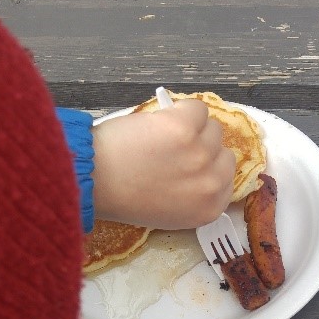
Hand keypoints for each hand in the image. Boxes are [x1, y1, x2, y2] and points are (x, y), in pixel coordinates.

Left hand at [90, 99, 235, 229]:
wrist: (91, 179)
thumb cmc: (122, 198)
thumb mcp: (168, 212)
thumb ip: (193, 195)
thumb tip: (201, 167)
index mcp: (209, 208)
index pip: (227, 179)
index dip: (208, 167)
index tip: (189, 163)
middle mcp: (211, 183)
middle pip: (223, 151)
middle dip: (202, 148)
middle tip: (173, 150)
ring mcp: (201, 153)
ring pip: (212, 127)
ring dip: (191, 127)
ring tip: (162, 135)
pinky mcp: (185, 126)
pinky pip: (196, 107)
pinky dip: (180, 110)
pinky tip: (160, 120)